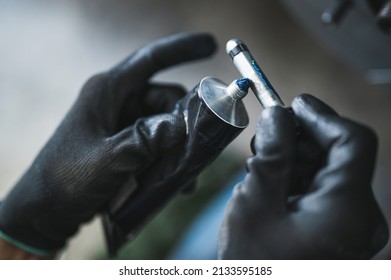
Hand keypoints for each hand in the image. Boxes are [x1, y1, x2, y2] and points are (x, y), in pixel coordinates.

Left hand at [0, 32, 215, 255]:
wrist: (46, 210)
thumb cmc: (67, 180)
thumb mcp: (108, 160)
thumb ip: (145, 140)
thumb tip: (181, 126)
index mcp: (107, 92)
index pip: (149, 61)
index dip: (181, 49)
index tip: (211, 45)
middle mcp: (117, 102)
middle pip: (164, 99)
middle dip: (185, 120)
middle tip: (200, 145)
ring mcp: (121, 124)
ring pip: (164, 124)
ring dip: (178, 146)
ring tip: (187, 174)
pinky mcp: (125, 144)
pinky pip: (156, 143)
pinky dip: (168, 158)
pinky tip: (176, 181)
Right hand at [218, 94, 387, 258]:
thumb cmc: (255, 265)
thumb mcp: (255, 205)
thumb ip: (271, 156)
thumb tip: (277, 114)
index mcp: (346, 210)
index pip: (352, 142)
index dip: (322, 116)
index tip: (291, 104)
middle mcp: (359, 217)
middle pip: (341, 155)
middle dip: (303, 138)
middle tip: (267, 137)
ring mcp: (350, 226)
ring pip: (330, 171)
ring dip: (297, 158)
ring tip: (262, 166)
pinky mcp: (337, 231)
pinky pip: (323, 191)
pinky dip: (298, 178)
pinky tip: (272, 184)